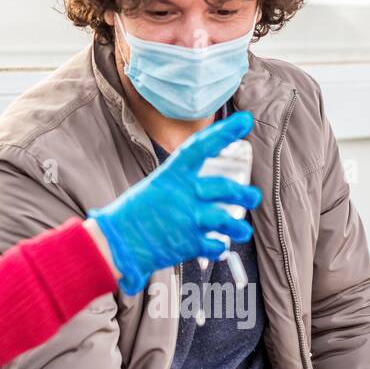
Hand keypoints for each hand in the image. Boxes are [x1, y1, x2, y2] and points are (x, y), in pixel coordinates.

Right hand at [88, 111, 261, 293]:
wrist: (116, 243)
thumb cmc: (132, 214)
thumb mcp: (153, 188)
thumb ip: (178, 186)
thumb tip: (200, 187)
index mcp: (171, 175)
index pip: (201, 146)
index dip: (225, 132)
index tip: (245, 121)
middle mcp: (183, 194)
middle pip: (223, 188)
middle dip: (242, 194)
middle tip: (252, 197)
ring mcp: (187, 219)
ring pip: (224, 219)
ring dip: (237, 225)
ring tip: (244, 229)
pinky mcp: (188, 243)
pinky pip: (213, 244)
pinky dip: (219, 246)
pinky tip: (219, 246)